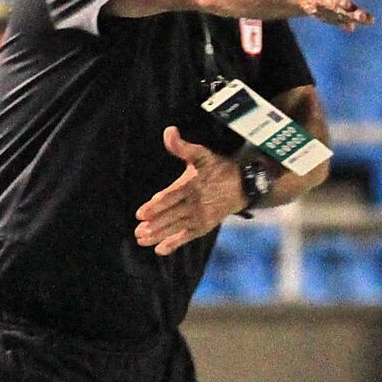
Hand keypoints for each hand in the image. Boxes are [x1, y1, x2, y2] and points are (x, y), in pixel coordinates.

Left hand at [135, 127, 247, 256]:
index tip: (141, 213)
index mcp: (193, 185)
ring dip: (158, 235)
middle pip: (172, 215)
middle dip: (154, 224)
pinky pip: (187, 236)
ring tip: (142, 239)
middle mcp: (196, 203)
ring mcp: (200, 217)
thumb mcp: (202, 154)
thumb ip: (182, 147)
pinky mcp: (203, 227)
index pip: (172, 196)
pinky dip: (174, 243)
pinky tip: (160, 250)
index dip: (157, 205)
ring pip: (176, 227)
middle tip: (138, 230)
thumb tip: (169, 131)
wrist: (243, 186)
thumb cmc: (219, 169)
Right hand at [301, 0, 373, 30]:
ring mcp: (326, 10)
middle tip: (366, 18)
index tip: (347, 3)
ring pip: (340, 17)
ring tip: (369, 20)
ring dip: (353, 20)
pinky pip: (338, 22)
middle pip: (337, 8)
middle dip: (351, 13)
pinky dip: (345, 25)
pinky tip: (352, 28)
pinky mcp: (331, 16)